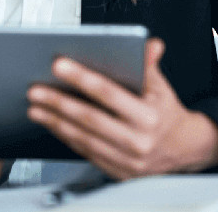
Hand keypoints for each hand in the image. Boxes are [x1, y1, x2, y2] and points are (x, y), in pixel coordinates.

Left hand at [27, 38, 217, 179]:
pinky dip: (65, 137)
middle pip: (90, 119)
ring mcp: (126, 161)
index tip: (59, 65)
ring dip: (55, 122)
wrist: (181, 150)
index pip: (109, 94)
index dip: (82, 78)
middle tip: (36, 89)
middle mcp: (138, 141)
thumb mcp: (162, 87)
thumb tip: (150, 44)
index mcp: (149, 117)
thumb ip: (150, 65)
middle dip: (59, 102)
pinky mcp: (116, 172)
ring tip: (36, 106)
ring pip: (83, 139)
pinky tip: (52, 123)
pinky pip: (85, 152)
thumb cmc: (166, 113)